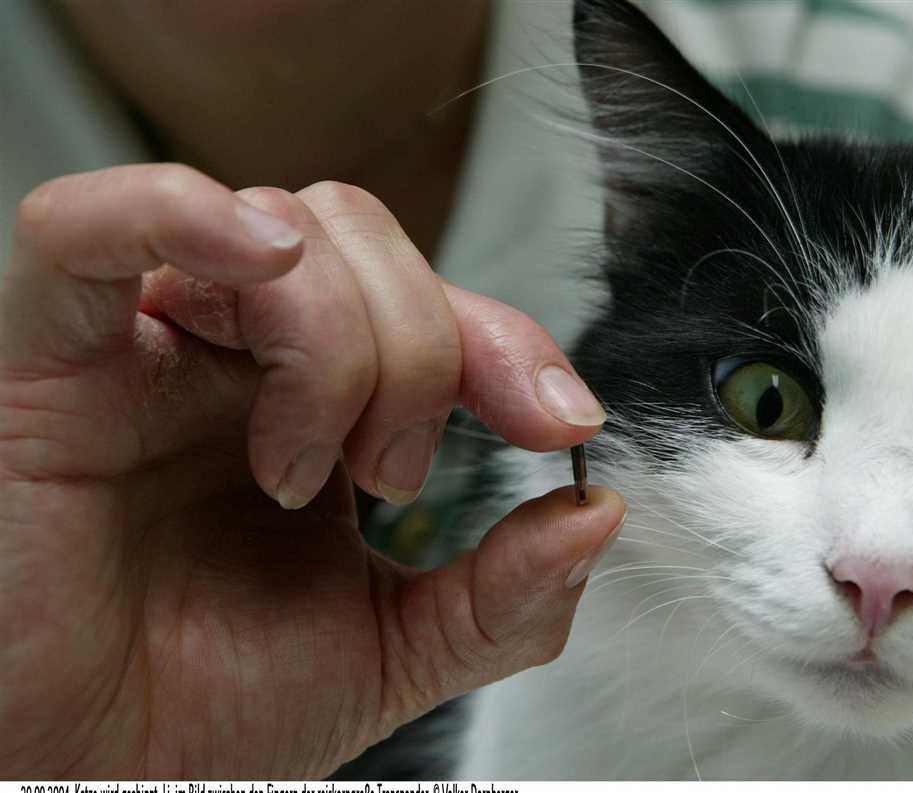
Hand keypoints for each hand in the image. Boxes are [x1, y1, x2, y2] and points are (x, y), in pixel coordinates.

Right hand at [0, 164, 624, 777]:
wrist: (95, 783)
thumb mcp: (394, 650)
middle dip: (419, 352)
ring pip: (278, 232)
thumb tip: (594, 517)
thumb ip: (505, 593)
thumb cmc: (206, 718)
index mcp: (313, 406)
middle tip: (389, 476)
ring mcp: (145, 350)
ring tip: (302, 469)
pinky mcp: (47, 364)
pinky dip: (181, 213)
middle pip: (360, 242)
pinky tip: (257, 258)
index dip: (509, 342)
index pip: (428, 301)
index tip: (556, 422)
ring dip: (336, 342)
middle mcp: (234, 361)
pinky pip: (84, 228)